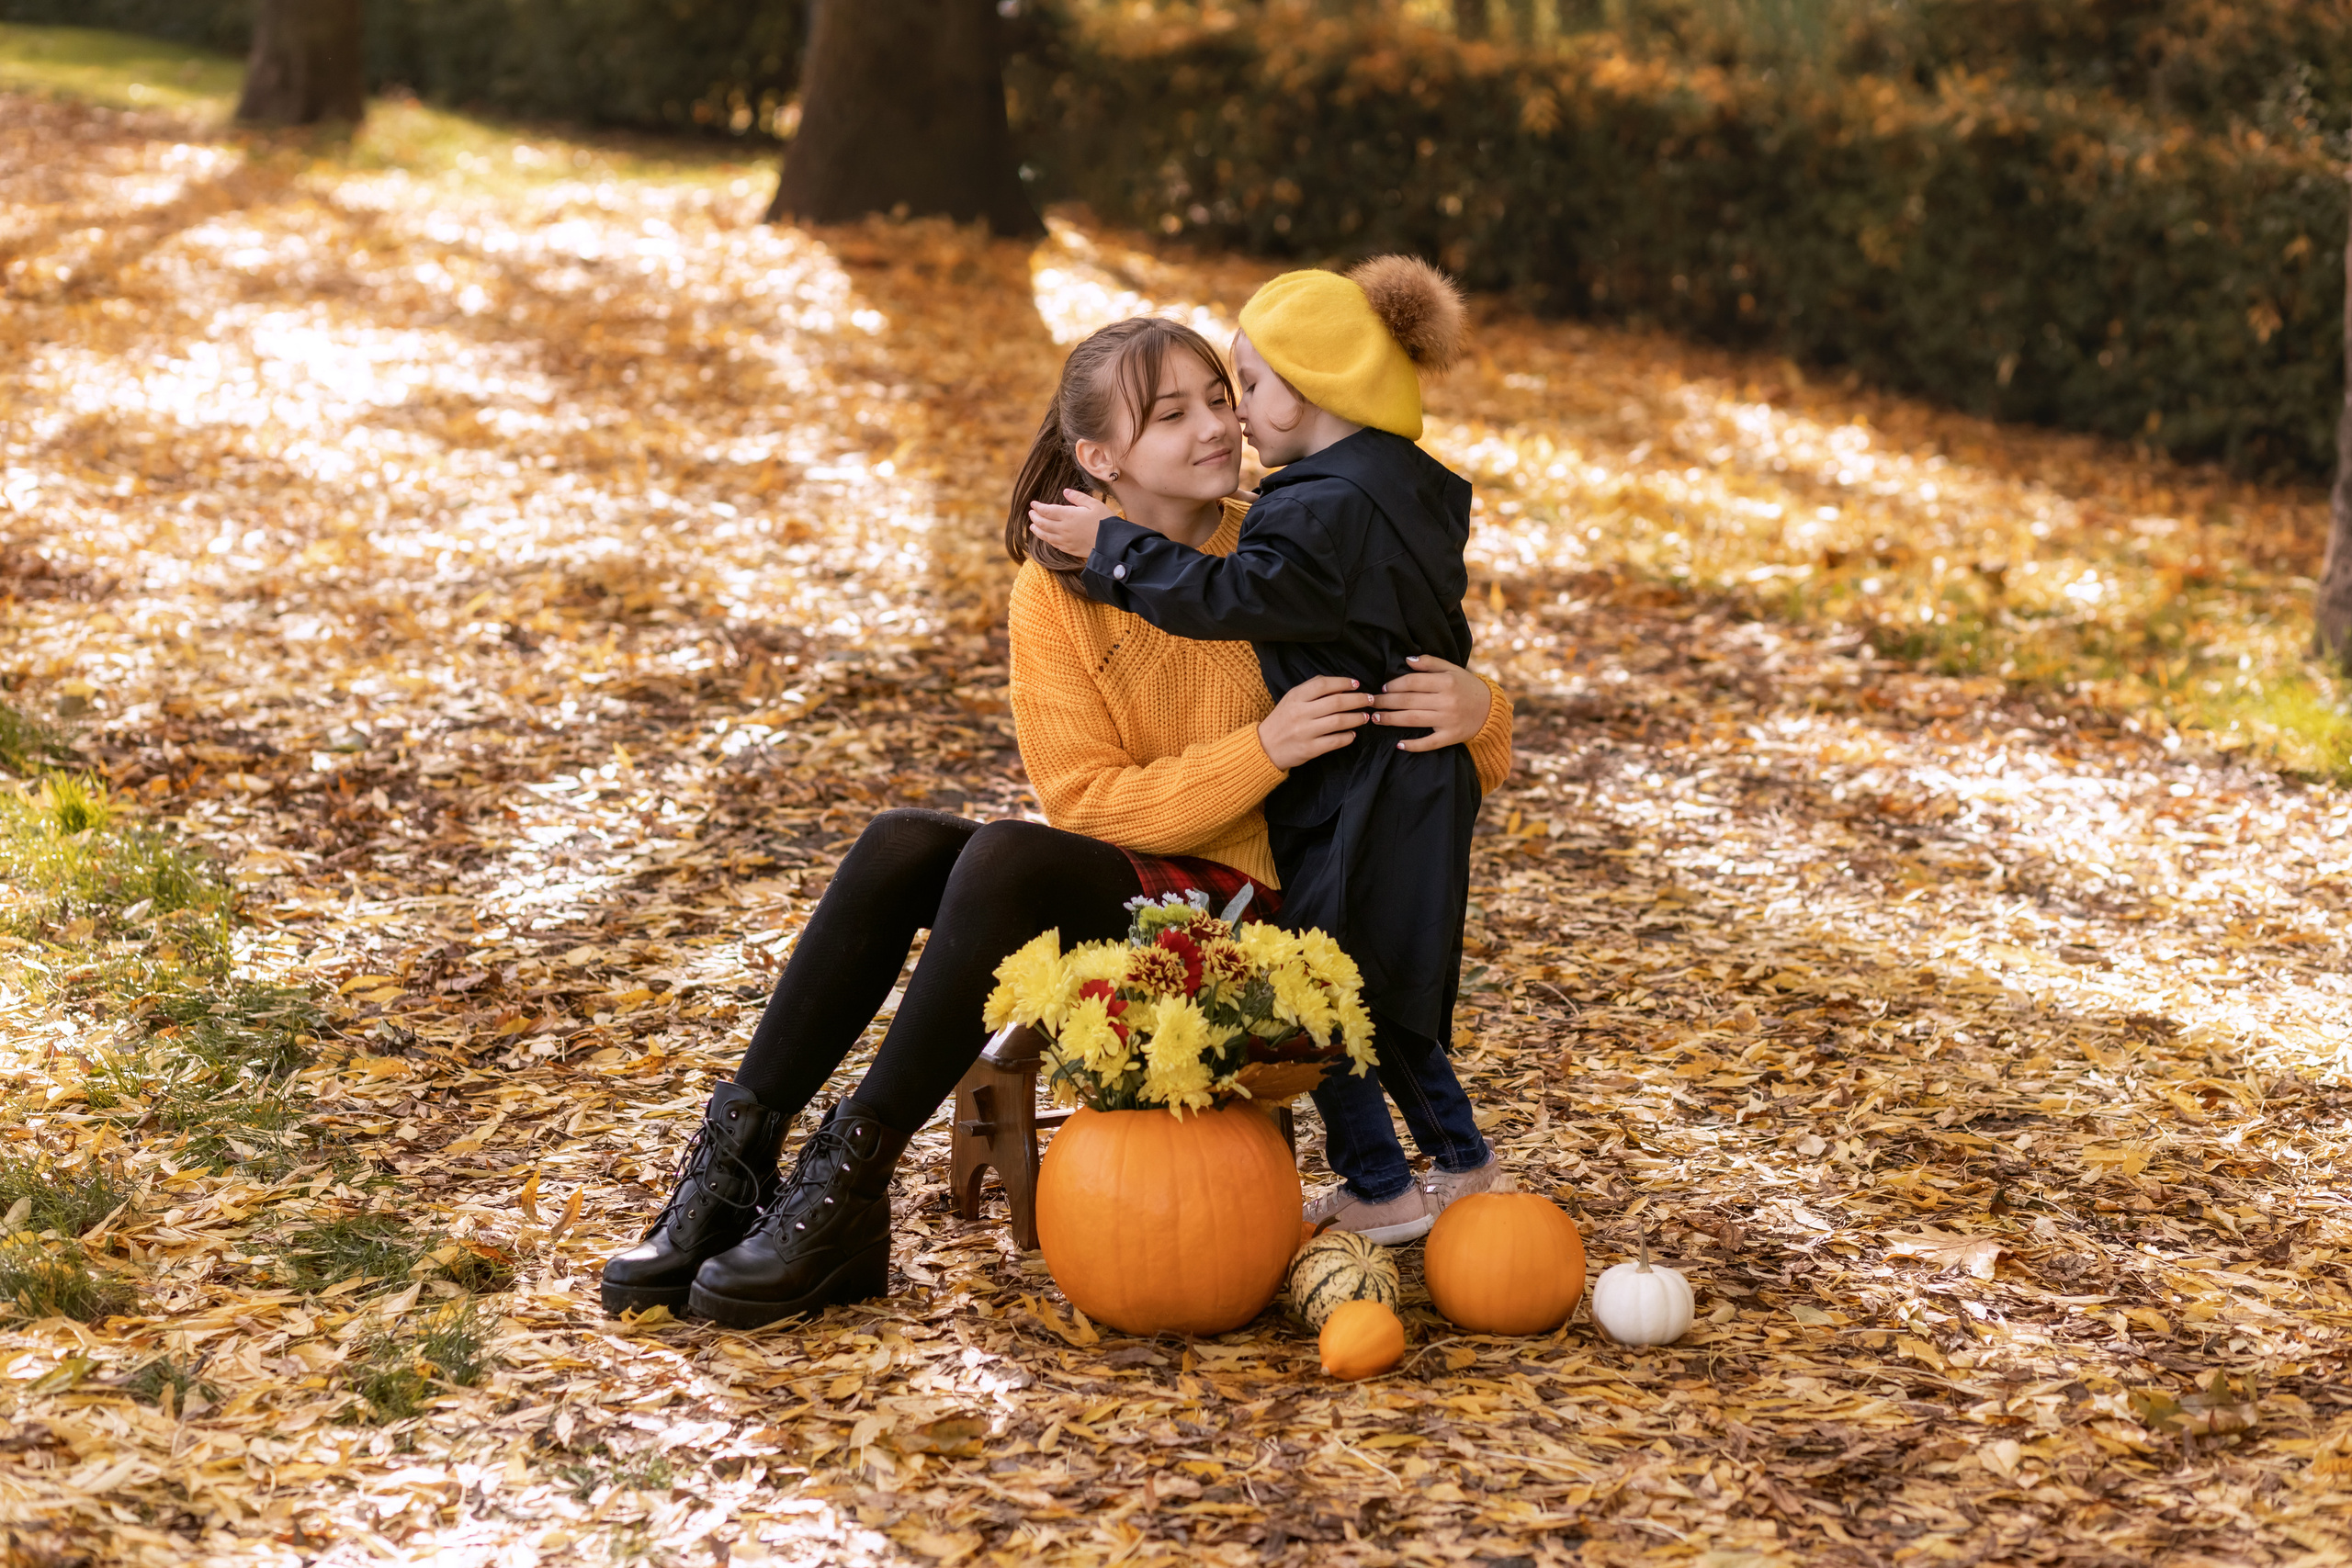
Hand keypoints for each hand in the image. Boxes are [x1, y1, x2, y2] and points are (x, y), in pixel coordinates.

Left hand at [1027, 488, 1119, 557]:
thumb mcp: (1094, 504)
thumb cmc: (1106, 521)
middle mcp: (1063, 529)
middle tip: (1031, 513)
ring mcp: (1065, 541)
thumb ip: (1078, 497)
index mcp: (1068, 515)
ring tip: (1032, 526)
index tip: (1033, 503)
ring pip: (1045, 535)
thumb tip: (1065, 492)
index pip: (1047, 510)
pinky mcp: (1069, 550)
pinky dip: (1046, 539)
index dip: (1038, 507)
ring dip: (1037, 529)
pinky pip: (1053, 544)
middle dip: (1034, 517)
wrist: (1112, 544)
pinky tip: (1045, 537)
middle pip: (1043, 523)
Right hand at [1256, 674, 1370, 769]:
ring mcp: (1305, 732)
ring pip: (1339, 721)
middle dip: (1358, 700)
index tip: (1357, 684)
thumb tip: (1341, 685)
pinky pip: (1335, 741)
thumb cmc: (1282, 720)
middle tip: (1369, 700)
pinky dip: (1347, 737)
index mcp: (1296, 697)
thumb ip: (1312, 689)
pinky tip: (1353, 734)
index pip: (1324, 685)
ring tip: (1365, 717)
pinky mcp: (1309, 749)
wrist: (1265, 747)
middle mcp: (1300, 713)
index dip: (1343, 683)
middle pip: (1336, 702)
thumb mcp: (1291, 699)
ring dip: (1356, 718)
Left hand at [1370, 654, 1491, 751]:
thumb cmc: (1467, 687)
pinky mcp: (1450, 737)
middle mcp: (1446, 701)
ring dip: (1391, 720)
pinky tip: (1398, 745)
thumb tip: (1406, 660)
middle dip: (1386, 702)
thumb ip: (1430, 663)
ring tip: (1376, 719)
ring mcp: (1448, 720)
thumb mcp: (1452, 669)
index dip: (1394, 685)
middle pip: (1408, 701)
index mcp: (1446, 682)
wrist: (1491, 710)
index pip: (1412, 682)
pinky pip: (1428, 743)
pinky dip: (1413, 745)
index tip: (1382, 688)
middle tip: (1370, 703)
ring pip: (1413, 720)